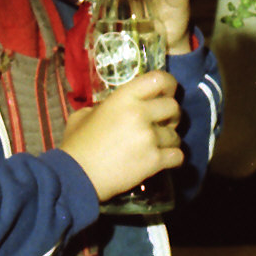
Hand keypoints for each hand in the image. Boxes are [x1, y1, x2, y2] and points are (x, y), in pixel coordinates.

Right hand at [61, 70, 182, 202]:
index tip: (166, 92)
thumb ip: (104, 107)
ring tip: (159, 146)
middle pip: (174, 107)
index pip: (158, 79)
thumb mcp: (84, 114)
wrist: (77, 176)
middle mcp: (140, 113)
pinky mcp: (154, 161)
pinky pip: (178, 156)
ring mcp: (149, 138)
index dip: (168, 84)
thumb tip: (114, 110)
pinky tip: (164, 159)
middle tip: (162, 123)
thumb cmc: (77, 143)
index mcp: (123, 98)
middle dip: (171, 116)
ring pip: (176, 135)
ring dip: (170, 140)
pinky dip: (173, 158)